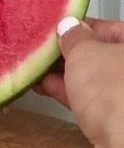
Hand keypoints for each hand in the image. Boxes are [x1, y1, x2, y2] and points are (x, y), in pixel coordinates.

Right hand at [35, 17, 123, 147]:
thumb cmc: (113, 92)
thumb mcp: (85, 52)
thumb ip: (74, 36)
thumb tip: (68, 26)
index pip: (106, 28)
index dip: (77, 25)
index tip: (53, 25)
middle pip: (96, 54)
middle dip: (65, 51)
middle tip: (39, 46)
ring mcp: (122, 99)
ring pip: (88, 78)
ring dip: (60, 72)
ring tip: (33, 66)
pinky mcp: (112, 122)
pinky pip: (85, 99)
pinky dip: (64, 91)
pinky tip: (42, 86)